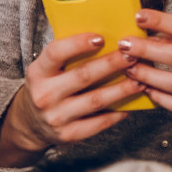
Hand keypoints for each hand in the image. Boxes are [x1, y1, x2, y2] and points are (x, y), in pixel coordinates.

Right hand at [0, 32, 146, 161]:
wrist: (31, 123)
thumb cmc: (47, 87)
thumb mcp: (47, 70)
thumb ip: (67, 55)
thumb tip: (104, 36)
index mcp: (38, 72)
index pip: (56, 53)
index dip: (78, 43)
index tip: (101, 37)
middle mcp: (44, 95)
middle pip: (83, 76)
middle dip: (112, 64)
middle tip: (132, 55)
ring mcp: (56, 117)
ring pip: (95, 100)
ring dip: (121, 89)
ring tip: (140, 80)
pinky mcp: (68, 134)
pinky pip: (98, 123)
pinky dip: (116, 114)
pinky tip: (129, 105)